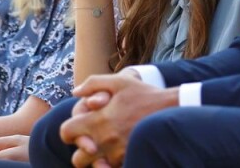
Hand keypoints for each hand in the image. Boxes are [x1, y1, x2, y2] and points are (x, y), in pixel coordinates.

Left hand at [60, 73, 178, 167]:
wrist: (173, 110)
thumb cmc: (144, 94)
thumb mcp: (119, 81)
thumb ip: (93, 83)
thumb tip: (75, 93)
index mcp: (98, 121)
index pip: (66, 132)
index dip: (68, 131)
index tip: (77, 128)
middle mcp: (105, 141)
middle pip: (77, 159)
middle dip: (80, 152)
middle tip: (90, 142)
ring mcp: (117, 154)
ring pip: (94, 167)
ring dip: (96, 160)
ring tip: (104, 148)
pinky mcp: (129, 160)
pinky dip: (110, 164)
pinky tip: (117, 152)